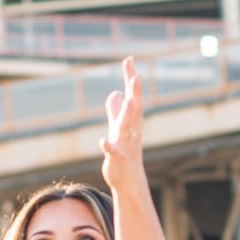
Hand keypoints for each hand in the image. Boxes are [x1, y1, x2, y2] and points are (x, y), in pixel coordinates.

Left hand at [100, 59, 146, 195]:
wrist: (128, 180)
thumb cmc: (124, 153)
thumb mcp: (118, 128)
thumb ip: (115, 110)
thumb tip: (115, 93)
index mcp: (132, 121)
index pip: (132, 96)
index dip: (130, 78)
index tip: (129, 60)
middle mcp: (132, 129)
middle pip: (135, 108)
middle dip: (135, 93)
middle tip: (136, 77)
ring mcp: (126, 143)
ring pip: (128, 127)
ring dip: (127, 114)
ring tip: (127, 100)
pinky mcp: (118, 158)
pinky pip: (114, 151)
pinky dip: (109, 146)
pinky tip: (102, 140)